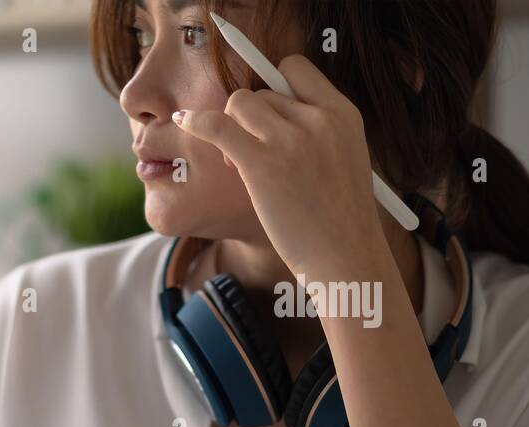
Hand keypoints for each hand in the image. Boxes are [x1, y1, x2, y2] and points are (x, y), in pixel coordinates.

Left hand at [172, 55, 386, 276]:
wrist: (345, 254)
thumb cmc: (338, 219)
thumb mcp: (344, 159)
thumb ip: (317, 132)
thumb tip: (272, 117)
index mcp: (343, 113)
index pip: (296, 69)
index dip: (275, 86)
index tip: (265, 114)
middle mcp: (318, 118)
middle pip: (263, 91)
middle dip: (249, 119)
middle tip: (249, 155)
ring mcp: (290, 139)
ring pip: (239, 104)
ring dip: (230, 128)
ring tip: (237, 166)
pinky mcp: (261, 163)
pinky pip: (218, 126)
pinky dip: (197, 123)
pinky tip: (184, 124)